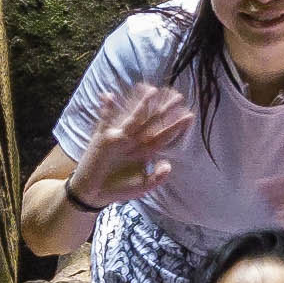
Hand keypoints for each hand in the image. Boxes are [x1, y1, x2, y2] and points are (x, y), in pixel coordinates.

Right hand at [68, 81, 193, 212]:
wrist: (94, 193)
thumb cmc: (118, 189)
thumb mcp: (141, 187)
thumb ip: (156, 178)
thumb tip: (168, 165)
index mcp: (144, 151)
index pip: (163, 135)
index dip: (175, 126)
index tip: (189, 115)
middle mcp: (134, 141)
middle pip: (152, 122)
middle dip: (164, 109)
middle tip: (178, 96)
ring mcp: (118, 138)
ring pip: (132, 117)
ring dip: (140, 103)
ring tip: (150, 89)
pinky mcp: (102, 138)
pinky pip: (105, 120)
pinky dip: (106, 108)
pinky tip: (109, 95)